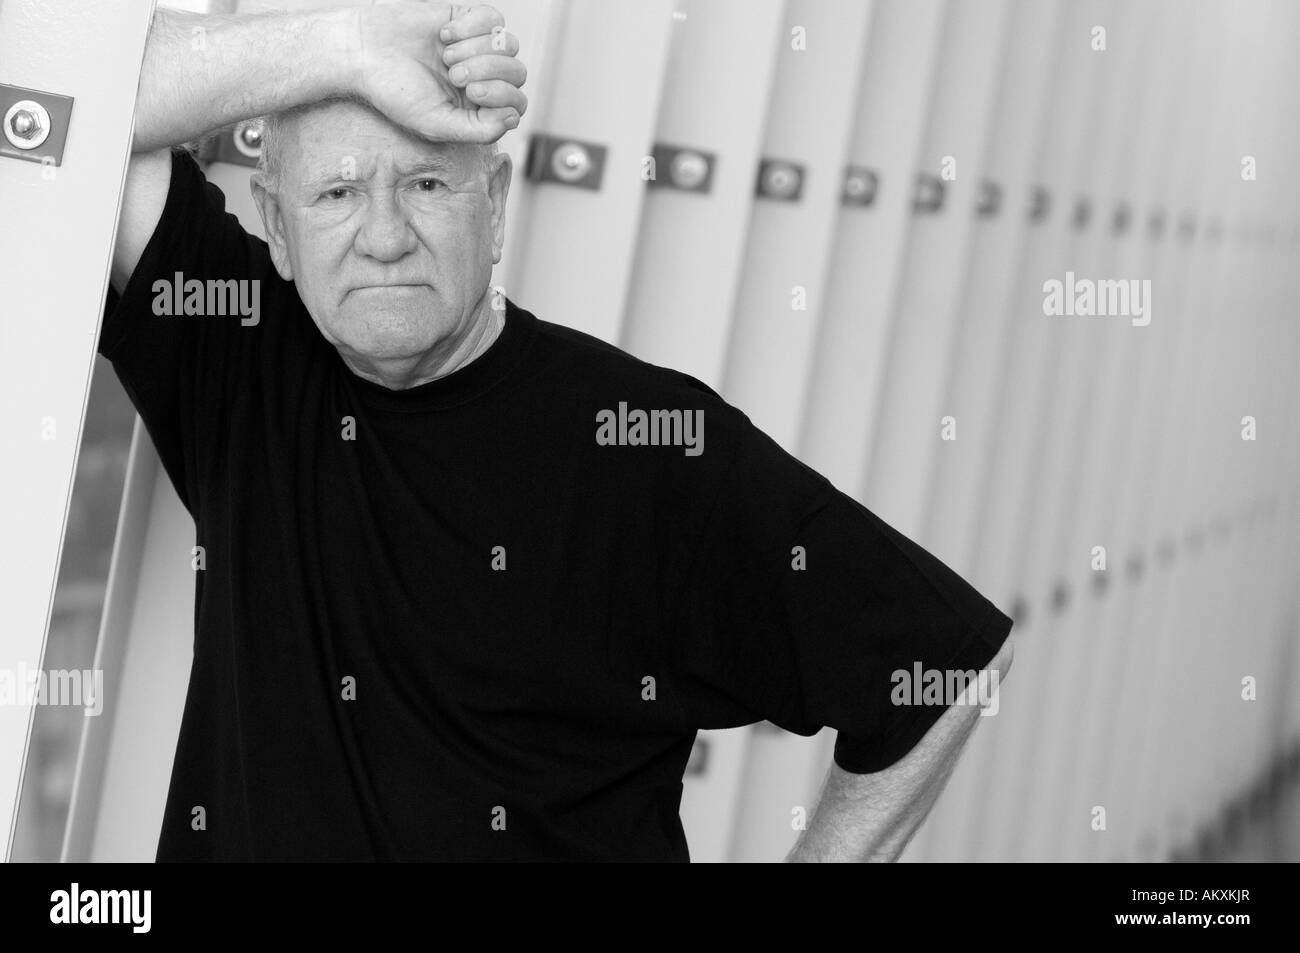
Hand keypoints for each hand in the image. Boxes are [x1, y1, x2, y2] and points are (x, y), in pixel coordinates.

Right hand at [353, 2, 527, 143]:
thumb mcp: (436, 124)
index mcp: (478, 109)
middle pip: (517, 73)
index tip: (469, 90)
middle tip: (453, 73)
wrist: (363, 51)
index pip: (516, 104)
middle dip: (488, 71)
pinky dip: (472, 25)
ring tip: (446, 55)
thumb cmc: (395, 93)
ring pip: (509, 45)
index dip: (502, 95)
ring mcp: (477, 48)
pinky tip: (445, 34)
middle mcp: (483, 78)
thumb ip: (478, 131)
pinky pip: (494, 18)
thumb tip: (513, 118)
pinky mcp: (467, 19)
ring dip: (477, 49)